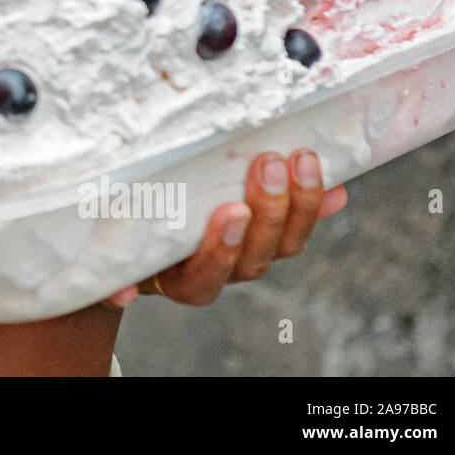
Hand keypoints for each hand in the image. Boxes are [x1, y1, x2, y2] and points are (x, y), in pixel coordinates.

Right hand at [102, 148, 347, 307]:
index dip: (223, 248)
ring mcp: (252, 252)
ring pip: (287, 242)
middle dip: (268, 211)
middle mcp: (225, 271)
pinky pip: (303, 225)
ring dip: (300, 202)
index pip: (209, 276)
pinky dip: (321, 206)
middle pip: (257, 256)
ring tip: (302, 158)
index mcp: (186, 282)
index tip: (229, 212)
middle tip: (265, 165)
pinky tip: (339, 184)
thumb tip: (119, 296)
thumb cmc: (126, 242)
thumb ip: (116, 278)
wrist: (141, 241)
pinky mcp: (273, 232)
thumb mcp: (117, 255)